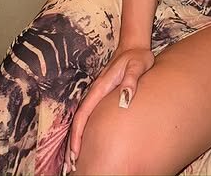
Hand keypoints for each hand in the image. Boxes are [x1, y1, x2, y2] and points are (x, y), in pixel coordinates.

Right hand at [63, 46, 154, 173]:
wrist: (133, 46)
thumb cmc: (137, 57)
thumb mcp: (138, 65)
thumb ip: (132, 80)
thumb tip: (126, 97)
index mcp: (101, 86)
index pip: (84, 113)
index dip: (78, 134)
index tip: (76, 152)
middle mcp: (96, 91)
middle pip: (80, 119)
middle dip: (74, 141)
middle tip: (72, 163)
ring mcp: (98, 93)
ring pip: (83, 118)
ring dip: (78, 137)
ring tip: (76, 158)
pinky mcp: (102, 95)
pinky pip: (89, 114)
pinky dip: (85, 129)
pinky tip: (88, 140)